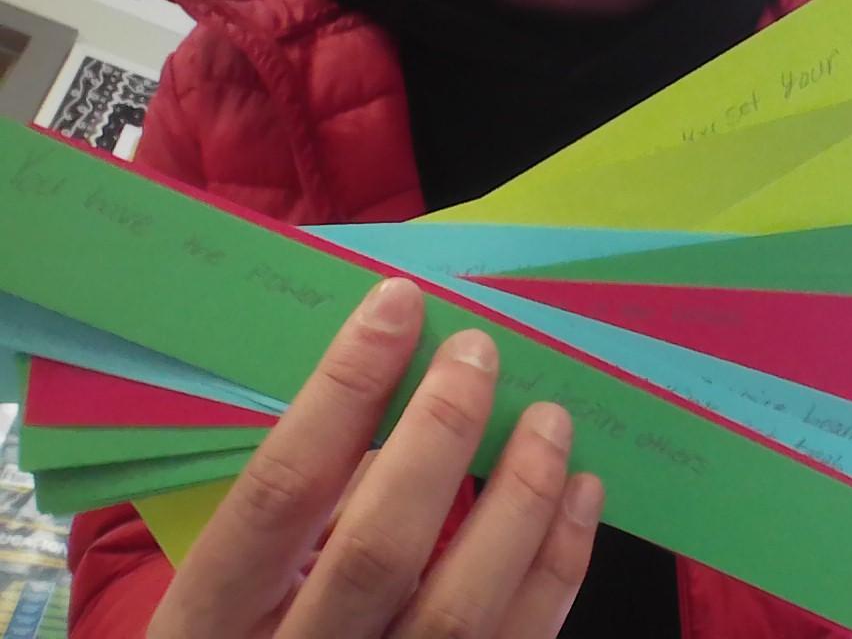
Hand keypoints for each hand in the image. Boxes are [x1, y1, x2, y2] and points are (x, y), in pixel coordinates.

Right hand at [149, 278, 604, 637]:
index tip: (397, 306)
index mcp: (212, 618)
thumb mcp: (243, 584)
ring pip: (458, 609)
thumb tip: (408, 394)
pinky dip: (558, 564)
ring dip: (517, 500)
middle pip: (376, 550)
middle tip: (479, 354)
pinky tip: (579, 494)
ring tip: (550, 420)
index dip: (342, 390)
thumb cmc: (257, 636)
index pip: (281, 490)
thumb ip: (312, 504)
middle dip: (438, 436)